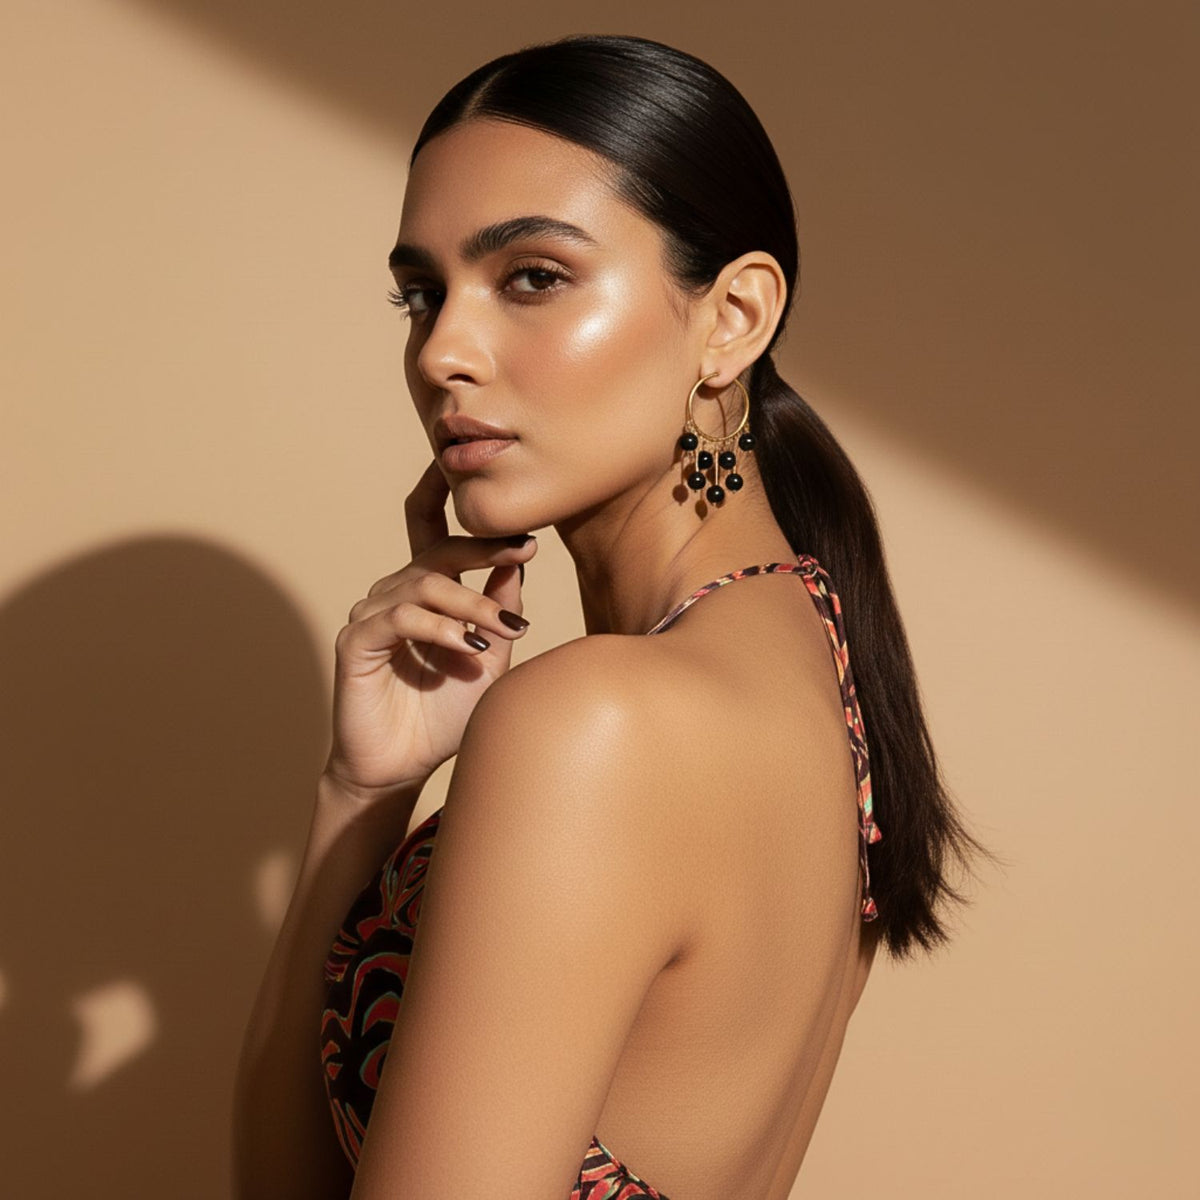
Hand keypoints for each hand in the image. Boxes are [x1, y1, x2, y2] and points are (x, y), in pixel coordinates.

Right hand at [321, 457, 538, 800]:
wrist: (404, 768)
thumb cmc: (444, 716)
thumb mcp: (488, 660)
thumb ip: (498, 611)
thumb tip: (519, 560)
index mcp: (427, 596)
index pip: (449, 545)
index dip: (484, 536)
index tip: (531, 540)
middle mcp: (396, 596)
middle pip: (440, 554)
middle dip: (483, 551)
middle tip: (522, 553)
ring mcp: (372, 616)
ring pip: (424, 585)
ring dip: (470, 603)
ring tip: (503, 627)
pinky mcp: (355, 642)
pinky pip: (398, 618)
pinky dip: (438, 627)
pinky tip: (468, 646)